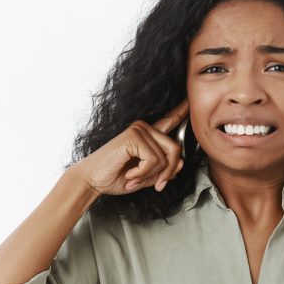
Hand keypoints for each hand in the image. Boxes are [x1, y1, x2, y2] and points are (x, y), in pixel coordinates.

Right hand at [74, 98, 189, 195]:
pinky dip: (143, 173)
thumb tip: (182, 163)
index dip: (182, 110)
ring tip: (134, 178)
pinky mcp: (133, 136)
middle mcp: (145, 128)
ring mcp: (139, 130)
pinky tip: (129, 174)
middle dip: (168, 172)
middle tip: (155, 185)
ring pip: (167, 157)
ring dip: (152, 175)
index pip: (170, 120)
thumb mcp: (147, 176)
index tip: (191, 98)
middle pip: (176, 149)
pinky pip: (154, 160)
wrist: (92, 181)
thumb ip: (164, 170)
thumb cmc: (116, 177)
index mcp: (149, 135)